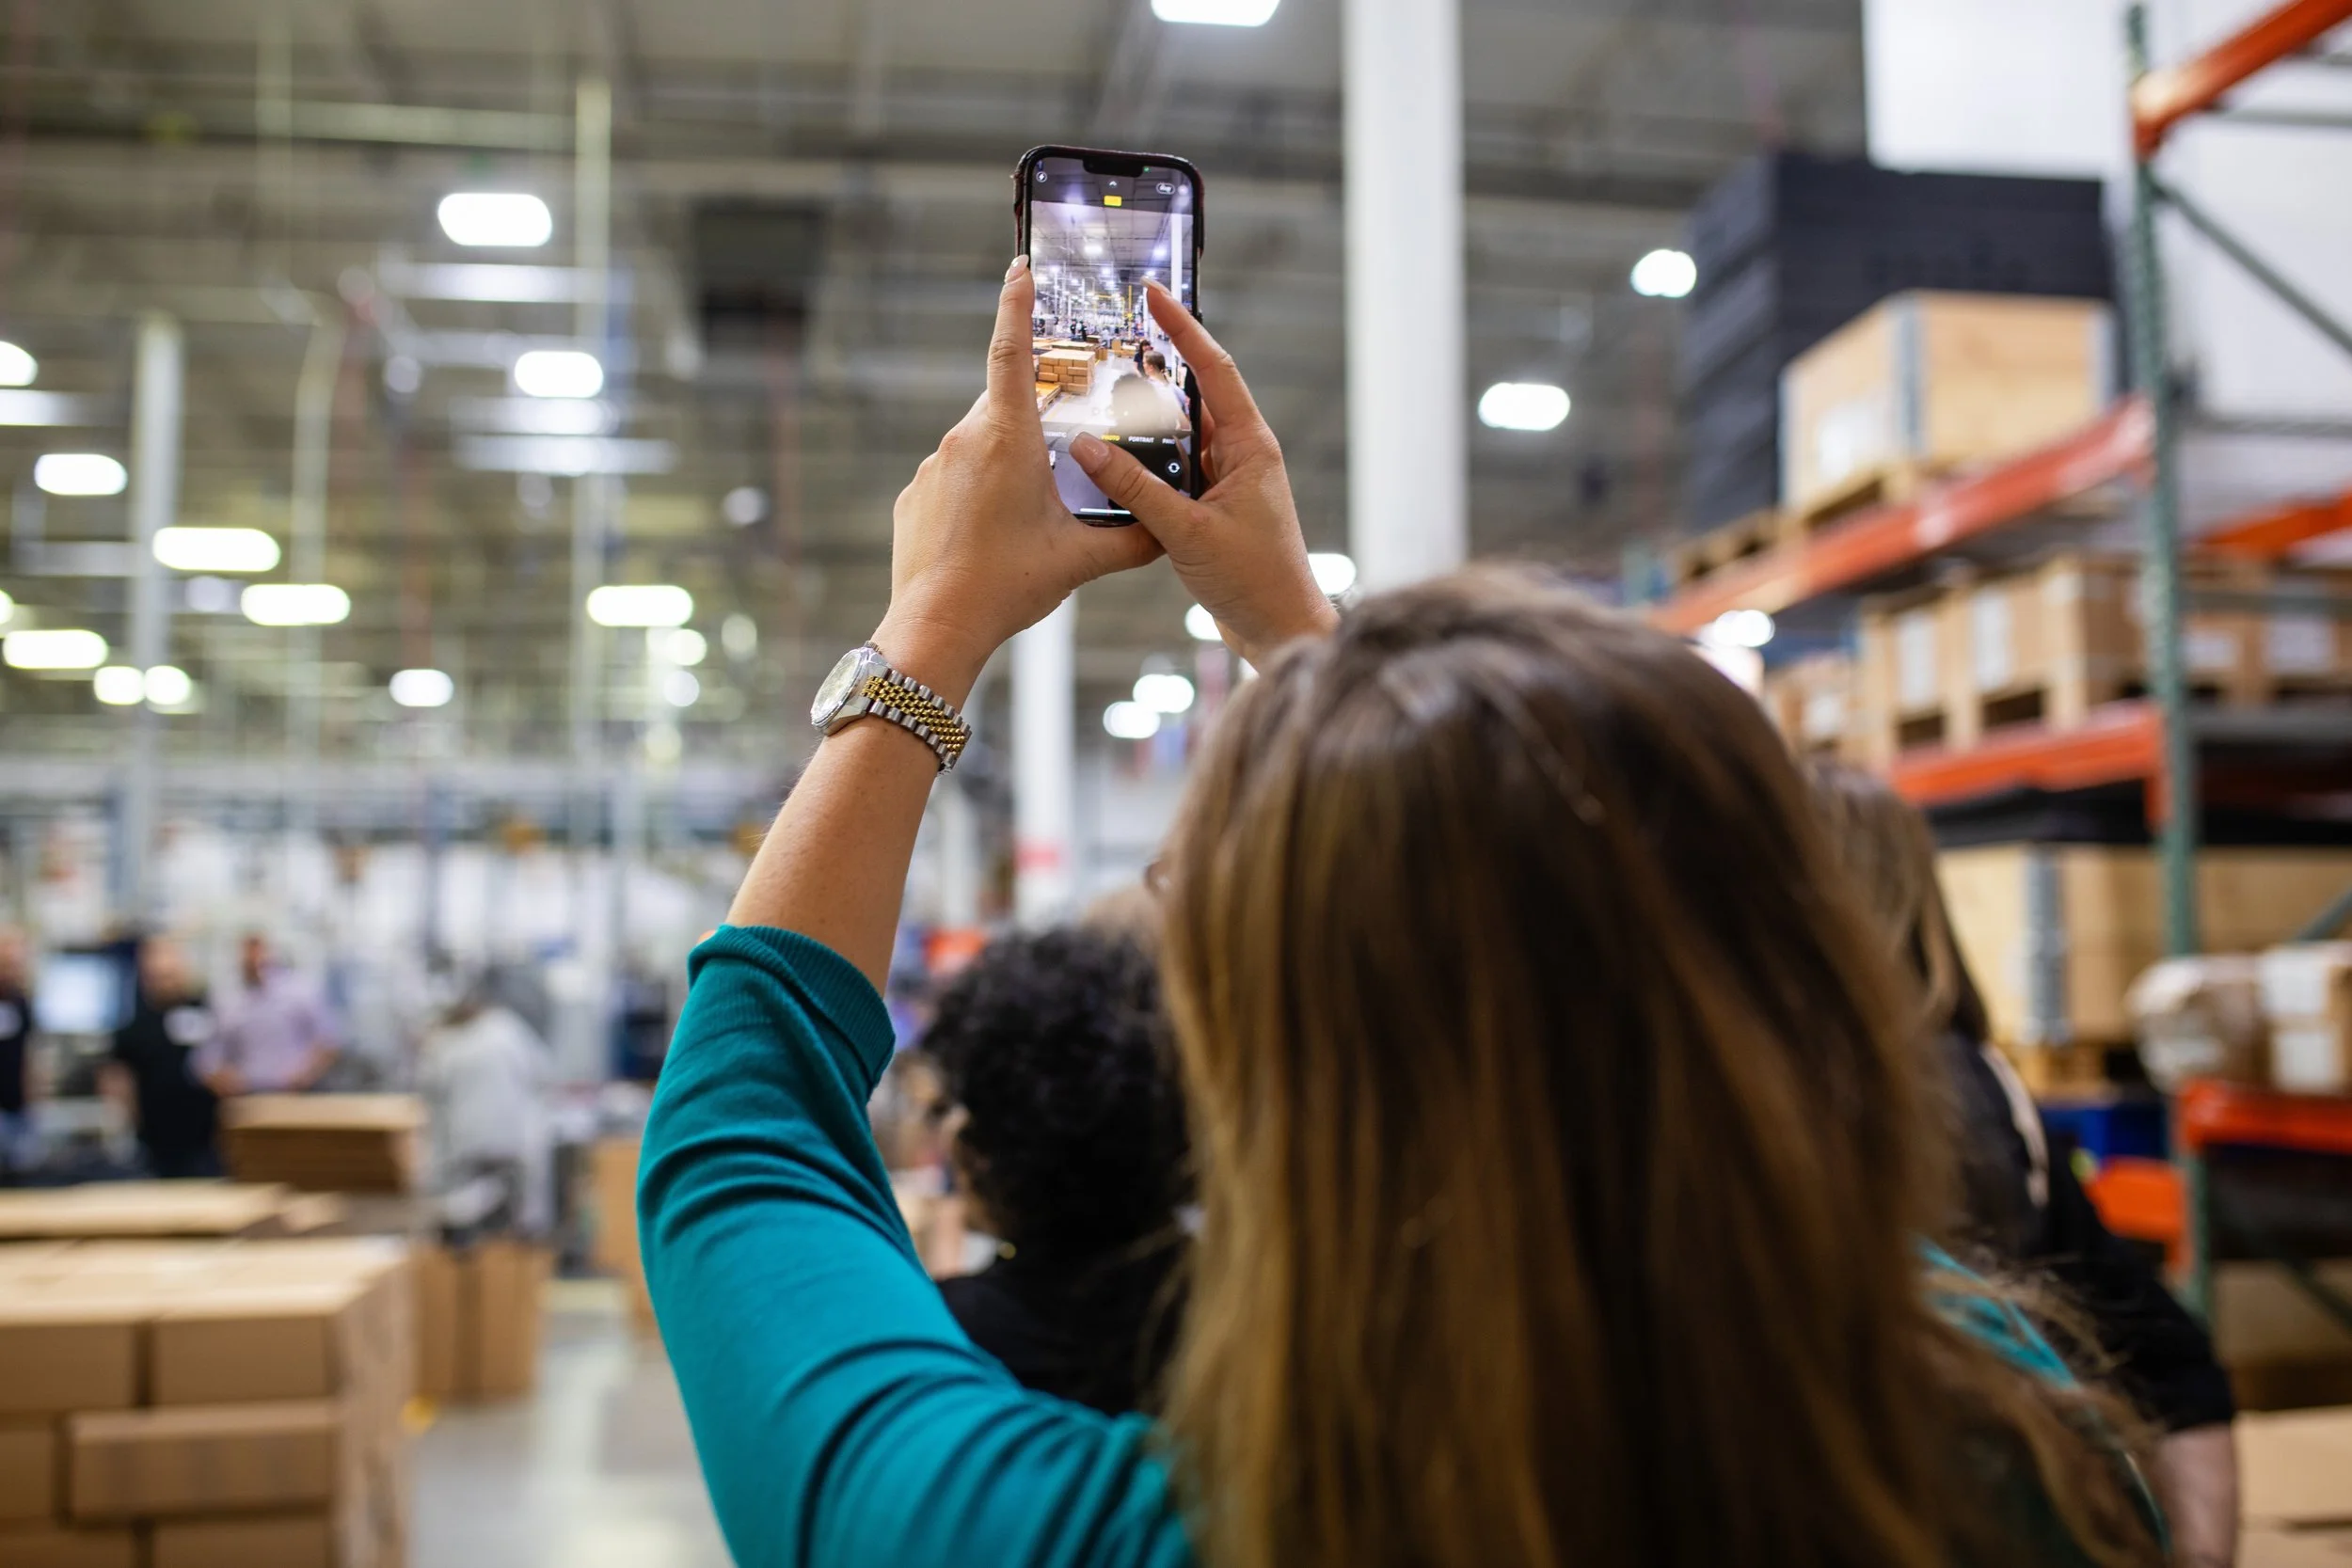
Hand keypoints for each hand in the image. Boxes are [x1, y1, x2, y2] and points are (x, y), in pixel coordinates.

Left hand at [877, 256, 1162, 700]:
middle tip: (1063, 446)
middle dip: (1035, 418)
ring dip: (1007, 463)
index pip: (1011, 352)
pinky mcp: (915, 495)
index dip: (1016, 306)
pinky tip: (991, 536)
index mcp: (1008, 438)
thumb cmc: (1008, 586)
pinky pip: (952, 477)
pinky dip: (976, 494)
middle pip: (1006, 405)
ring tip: (1028, 515)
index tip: (1019, 267)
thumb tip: (1168, 533)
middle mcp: (964, 439)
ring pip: (979, 443)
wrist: (936, 627)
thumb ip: (1132, 539)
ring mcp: (934, 466)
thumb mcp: (1080, 561)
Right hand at [1068, 281, 1334, 664]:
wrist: (1281, 631)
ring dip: (1145, 419)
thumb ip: (1134, 488)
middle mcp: (1242, 455)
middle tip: (1111, 340)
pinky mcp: (1215, 508)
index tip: (1155, 294)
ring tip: (1101, 394)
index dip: (1184, 328)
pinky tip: (1113, 458)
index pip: (1214, 370)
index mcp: (1250, 446)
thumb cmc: (1254, 581)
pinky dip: (1146, 461)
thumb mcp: (1186, 531)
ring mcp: (1229, 481)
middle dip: (1155, 367)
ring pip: (1180, 436)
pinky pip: (1175, 470)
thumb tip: (1085, 446)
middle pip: (1193, 396)